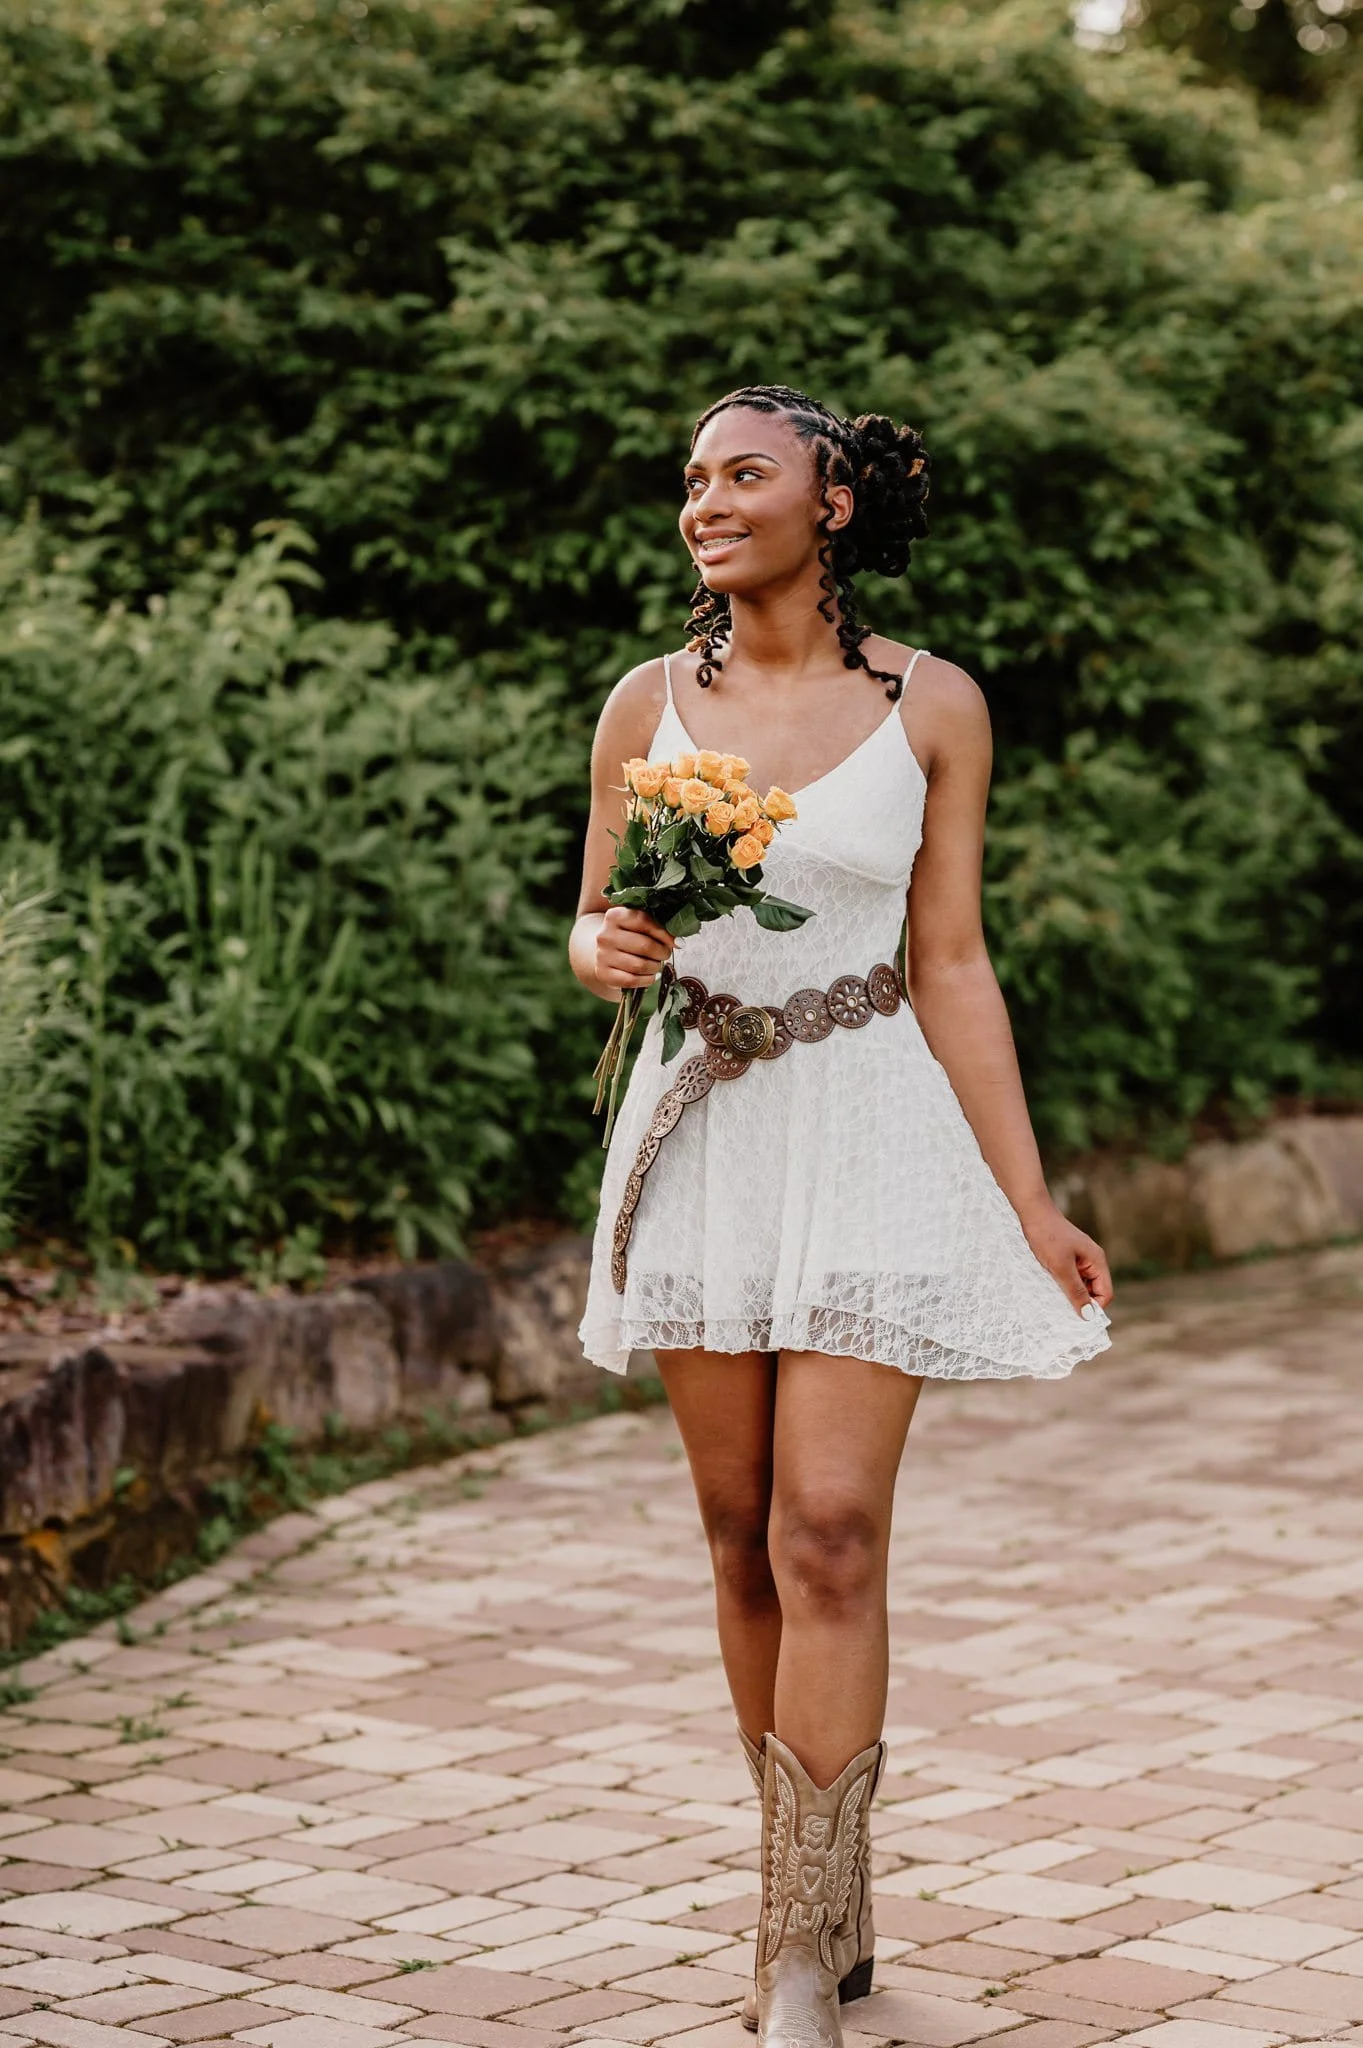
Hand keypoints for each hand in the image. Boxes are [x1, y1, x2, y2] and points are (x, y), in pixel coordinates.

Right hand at [596, 906, 673, 991]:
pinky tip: (650, 975)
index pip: (644, 922)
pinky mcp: (603, 973)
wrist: (603, 951)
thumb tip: (679, 942)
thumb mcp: (637, 924)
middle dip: (662, 952)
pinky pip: (632, 980)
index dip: (664, 934)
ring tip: (657, 964)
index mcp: (615, 916)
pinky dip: (647, 979)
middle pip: (644, 946)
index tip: (677, 942)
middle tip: (665, 954)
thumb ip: (656, 926)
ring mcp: (602, 955)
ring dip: (655, 967)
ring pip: (639, 965)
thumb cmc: (628, 935)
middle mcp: (605, 935)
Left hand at [1018, 1198, 1113, 1316]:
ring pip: (1080, 1285)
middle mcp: (1091, 1260)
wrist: (1030, 1212)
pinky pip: (1069, 1278)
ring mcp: (1079, 1259)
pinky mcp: (1066, 1258)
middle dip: (1082, 1302)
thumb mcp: (1061, 1268)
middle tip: (1063, 1313)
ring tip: (1055, 1301)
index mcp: (1097, 1261)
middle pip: (1094, 1291)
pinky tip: (1050, 1289)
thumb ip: (1076, 1291)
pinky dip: (1062, 1285)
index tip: (1077, 1319)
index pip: (1105, 1293)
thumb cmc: (1047, 1237)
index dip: (1094, 1307)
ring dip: (1070, 1294)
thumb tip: (1089, 1315)